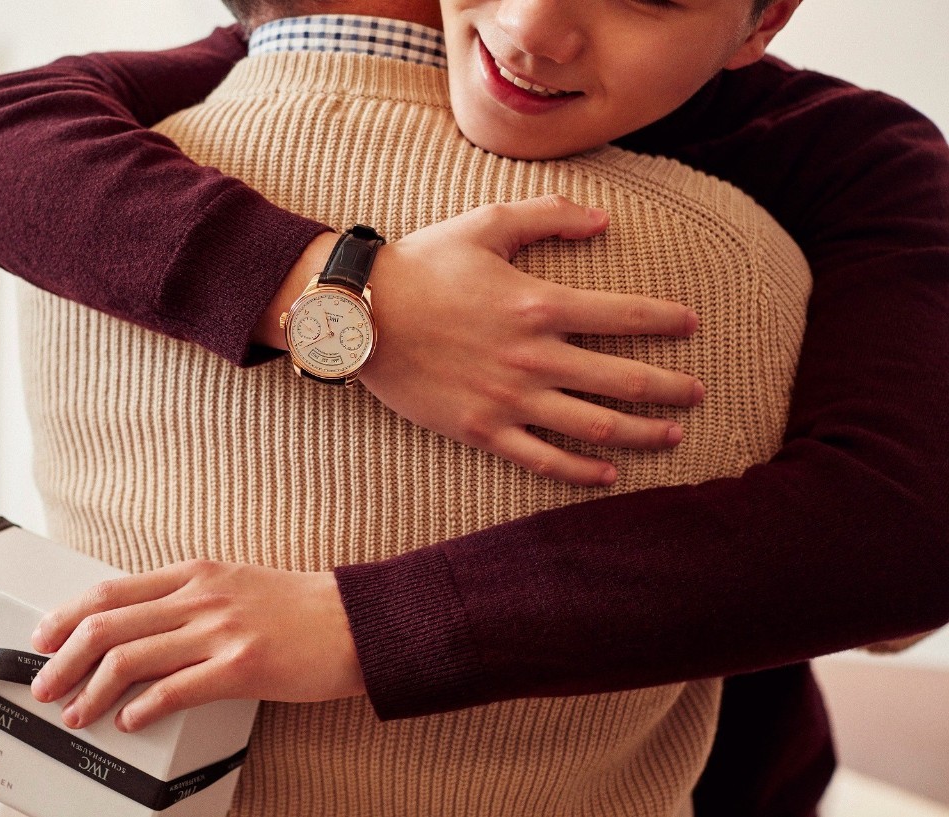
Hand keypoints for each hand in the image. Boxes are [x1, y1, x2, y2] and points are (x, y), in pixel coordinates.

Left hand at [30, 560, 363, 731]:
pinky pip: (174, 689)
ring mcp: (218, 630)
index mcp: (193, 573)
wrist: (354, 620)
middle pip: (107, 625)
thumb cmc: (297, 607)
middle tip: (44, 686)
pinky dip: (141, 709)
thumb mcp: (233, 584)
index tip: (44, 639)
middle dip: (63, 659)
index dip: (66, 617)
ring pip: (130, 658)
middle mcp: (199, 596)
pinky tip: (127, 721)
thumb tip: (137, 625)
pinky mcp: (240, 667)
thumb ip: (186, 598)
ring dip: (91, 691)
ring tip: (76, 713)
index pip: (110, 592)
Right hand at [359, 196, 703, 486]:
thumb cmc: (421, 265)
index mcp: (541, 303)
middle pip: (625, 379)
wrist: (360, 316)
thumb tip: (603, 219)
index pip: (627, 315)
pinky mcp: (483, 429)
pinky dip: (580, 470)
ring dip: (642, 432)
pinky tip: (608, 473)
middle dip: (672, 387)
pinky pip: (542, 458)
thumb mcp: (486, 223)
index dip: (668, 321)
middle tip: (699, 392)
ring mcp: (511, 398)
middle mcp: (535, 356)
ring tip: (672, 434)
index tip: (693, 326)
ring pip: (594, 425)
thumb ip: (549, 216)